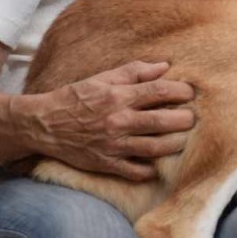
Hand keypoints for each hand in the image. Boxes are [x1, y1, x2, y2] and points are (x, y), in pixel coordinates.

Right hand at [24, 61, 195, 180]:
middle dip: (185, 120)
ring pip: (155, 148)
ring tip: (183, 139)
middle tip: (193, 118)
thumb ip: (134, 72)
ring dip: (175, 144)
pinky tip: (159, 164)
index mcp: (119, 97)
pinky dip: (151, 170)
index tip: (191, 93)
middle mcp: (119, 121)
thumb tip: (164, 66)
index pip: (159, 92)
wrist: (43, 125)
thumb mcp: (102, 78)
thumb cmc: (74, 98)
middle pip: (163, 121)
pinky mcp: (106, 164)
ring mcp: (113, 145)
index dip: (181, 92)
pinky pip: (136, 171)